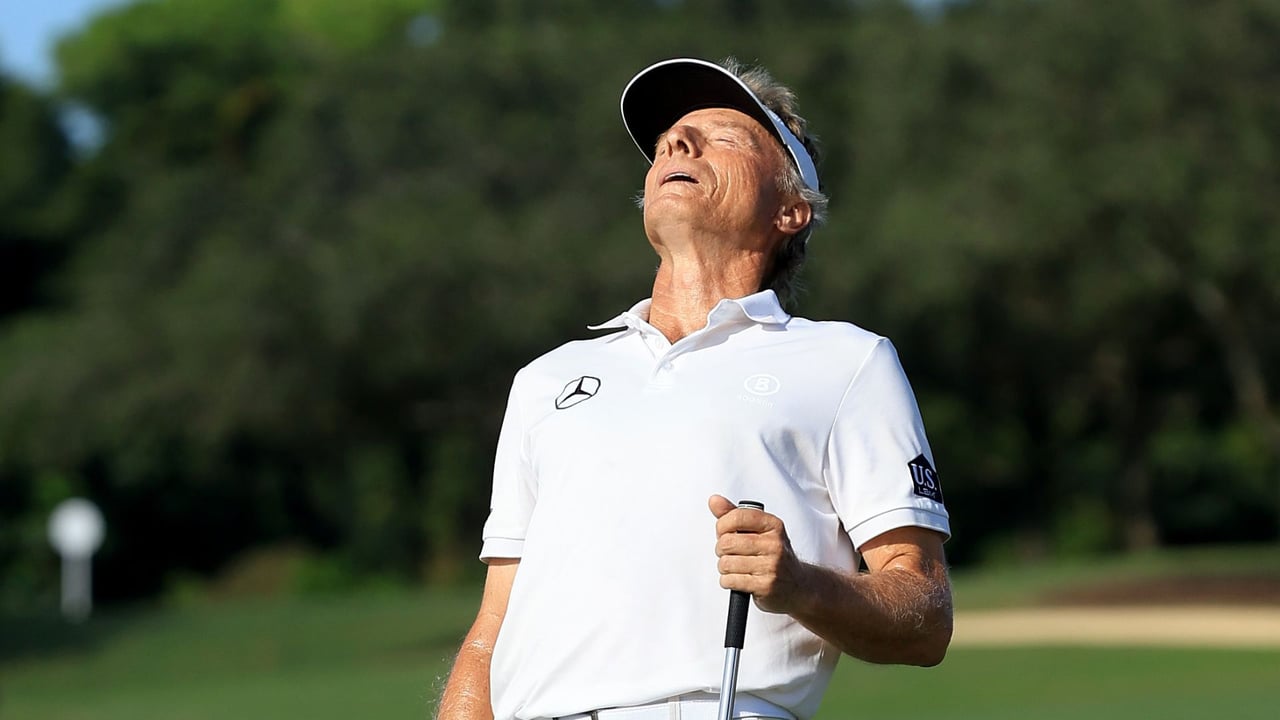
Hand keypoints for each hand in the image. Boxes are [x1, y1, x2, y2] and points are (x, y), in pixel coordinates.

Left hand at [708, 494, 804, 613]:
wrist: (797, 585)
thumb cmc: (772, 555)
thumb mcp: (759, 530)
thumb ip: (735, 514)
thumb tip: (714, 500)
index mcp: (773, 525)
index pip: (738, 517)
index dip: (722, 525)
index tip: (723, 532)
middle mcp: (774, 544)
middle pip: (727, 542)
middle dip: (721, 549)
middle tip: (730, 552)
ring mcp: (771, 566)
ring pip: (726, 563)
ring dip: (724, 567)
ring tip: (736, 567)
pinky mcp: (765, 586)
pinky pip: (730, 580)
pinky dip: (727, 581)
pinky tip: (738, 579)